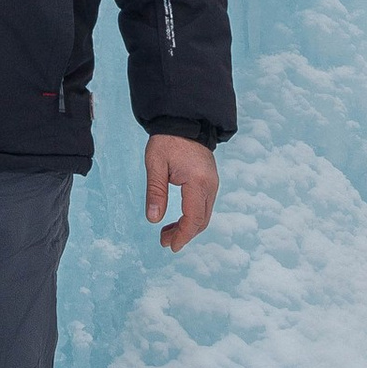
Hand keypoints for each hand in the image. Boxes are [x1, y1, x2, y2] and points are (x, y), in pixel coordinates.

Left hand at [147, 135, 217, 252]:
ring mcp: (212, 183)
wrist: (184, 121)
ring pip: (204, 214)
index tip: (170, 246)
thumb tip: (153, 219)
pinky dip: (192, 216)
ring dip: (188, 227)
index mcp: (198, 181)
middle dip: (184, 234)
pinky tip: (177, 219)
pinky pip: (204, 205)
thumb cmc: (167, 140)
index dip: (183, 235)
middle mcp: (210, 185)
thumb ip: (155, 192)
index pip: (194, 217)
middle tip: (164, 241)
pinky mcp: (210, 181)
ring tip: (167, 233)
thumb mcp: (155, 164)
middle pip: (202, 220)